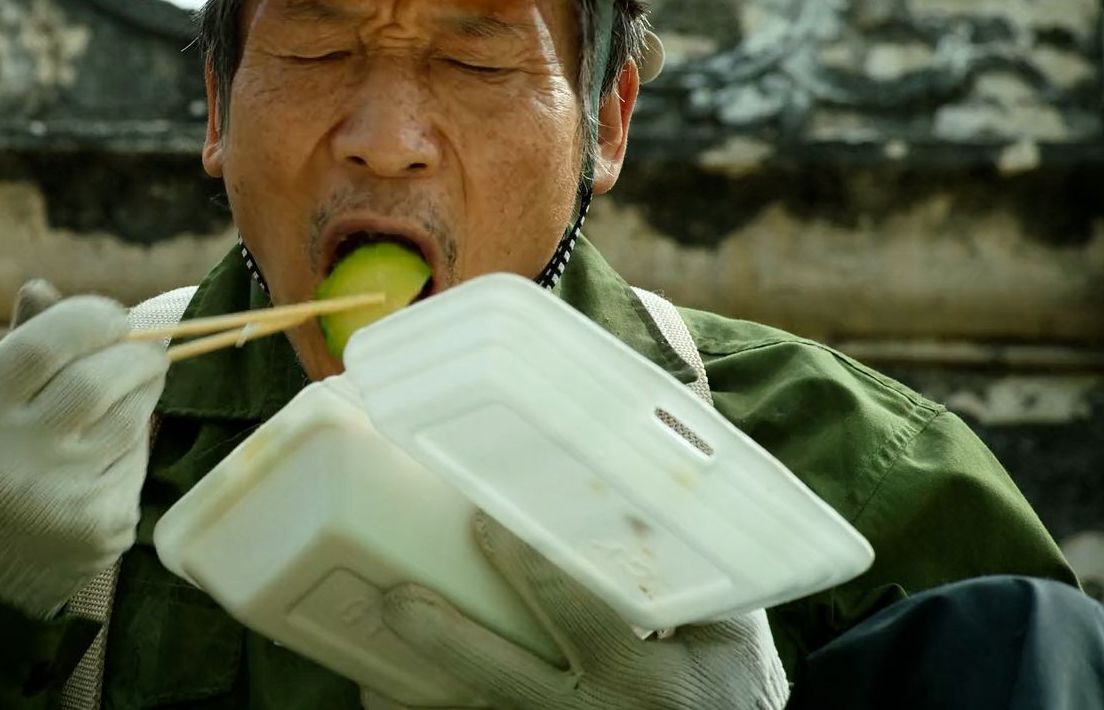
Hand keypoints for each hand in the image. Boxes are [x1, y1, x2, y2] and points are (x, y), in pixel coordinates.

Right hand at [0, 279, 165, 618]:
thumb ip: (18, 348)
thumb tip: (43, 288)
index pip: (42, 347)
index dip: (89, 319)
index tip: (113, 316)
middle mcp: (14, 459)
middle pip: (95, 382)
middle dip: (133, 355)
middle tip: (146, 347)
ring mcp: (60, 498)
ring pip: (129, 419)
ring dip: (143, 392)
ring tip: (137, 383)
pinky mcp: (99, 525)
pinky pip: (135, 462)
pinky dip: (133, 445)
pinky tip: (114, 447)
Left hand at [370, 513, 789, 709]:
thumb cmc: (729, 684)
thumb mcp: (731, 623)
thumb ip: (701, 546)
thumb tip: (681, 421)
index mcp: (649, 677)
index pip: (580, 614)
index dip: (530, 568)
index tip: (484, 521)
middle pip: (509, 679)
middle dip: (449, 639)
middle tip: (396, 595)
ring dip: (421, 682)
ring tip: (372, 641)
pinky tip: (382, 685)